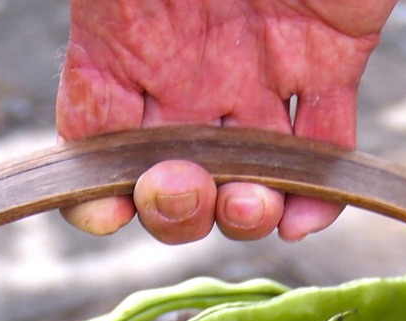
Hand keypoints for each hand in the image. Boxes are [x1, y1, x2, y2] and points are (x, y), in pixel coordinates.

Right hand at [0, 0, 395, 242]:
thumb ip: (76, 7)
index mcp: (119, 39)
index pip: (93, 138)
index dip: (93, 192)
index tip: (105, 206)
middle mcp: (186, 69)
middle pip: (170, 176)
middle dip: (172, 208)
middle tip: (180, 188)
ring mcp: (257, 70)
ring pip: (246, 178)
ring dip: (241, 215)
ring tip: (249, 203)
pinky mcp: (329, 59)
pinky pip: (327, 145)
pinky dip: (318, 193)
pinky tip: (305, 210)